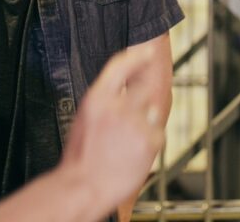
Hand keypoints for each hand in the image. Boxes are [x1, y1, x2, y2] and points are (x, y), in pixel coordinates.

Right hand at [60, 47, 164, 210]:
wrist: (84, 186)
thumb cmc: (82, 156)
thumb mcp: (86, 117)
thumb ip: (106, 99)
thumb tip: (129, 87)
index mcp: (96, 98)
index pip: (121, 65)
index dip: (138, 56)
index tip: (150, 52)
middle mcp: (117, 106)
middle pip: (143, 89)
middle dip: (140, 100)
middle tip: (127, 121)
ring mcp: (135, 123)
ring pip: (152, 112)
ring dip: (144, 122)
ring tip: (124, 143)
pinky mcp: (150, 140)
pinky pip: (157, 132)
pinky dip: (149, 141)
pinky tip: (133, 152)